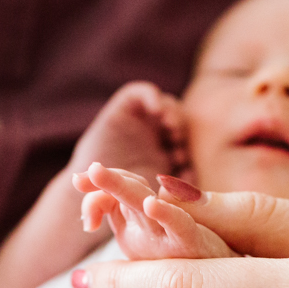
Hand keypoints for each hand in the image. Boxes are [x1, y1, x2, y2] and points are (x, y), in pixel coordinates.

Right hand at [68, 81, 188, 185]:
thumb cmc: (121, 195)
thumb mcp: (155, 192)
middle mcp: (153, 134)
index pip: (185, 139)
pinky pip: (141, 92)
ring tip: (171, 127)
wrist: (92, 186)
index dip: (188, 146)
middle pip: (178, 119)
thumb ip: (177, 188)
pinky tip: (157, 111)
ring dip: (172, 112)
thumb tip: (197, 181)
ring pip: (165, 104)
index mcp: (164, 151)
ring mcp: (139, 121)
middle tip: (178, 140)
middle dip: (181, 128)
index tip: (183, 163)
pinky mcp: (122, 109)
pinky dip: (152, 96)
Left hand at [72, 163, 233, 287]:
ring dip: (121, 186)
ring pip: (146, 201)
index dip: (94, 200)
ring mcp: (175, 233)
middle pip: (127, 194)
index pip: (112, 203)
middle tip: (79, 178)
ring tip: (96, 173)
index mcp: (141, 230)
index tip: (83, 214)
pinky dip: (168, 213)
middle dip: (105, 182)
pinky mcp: (198, 244)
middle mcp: (156, 228)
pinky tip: (153, 205)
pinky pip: (181, 224)